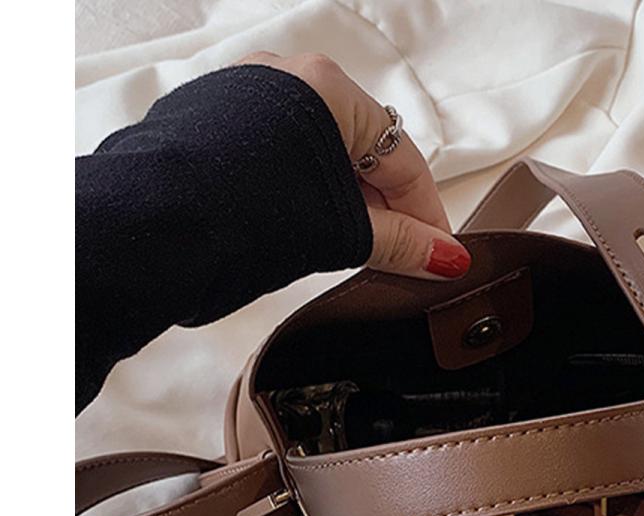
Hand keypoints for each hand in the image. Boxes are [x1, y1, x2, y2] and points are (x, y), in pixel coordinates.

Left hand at [237, 52, 469, 279]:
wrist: (152, 231)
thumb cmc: (241, 215)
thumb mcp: (340, 231)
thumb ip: (399, 243)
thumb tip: (443, 258)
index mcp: (327, 88)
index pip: (403, 160)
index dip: (428, 215)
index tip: (441, 254)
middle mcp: (285, 80)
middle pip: (364, 154)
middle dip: (388, 211)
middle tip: (403, 259)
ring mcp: (244, 101)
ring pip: (321, 158)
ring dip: (348, 206)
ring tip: (356, 251)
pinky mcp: (215, 127)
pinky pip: (284, 161)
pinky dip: (307, 196)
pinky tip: (310, 231)